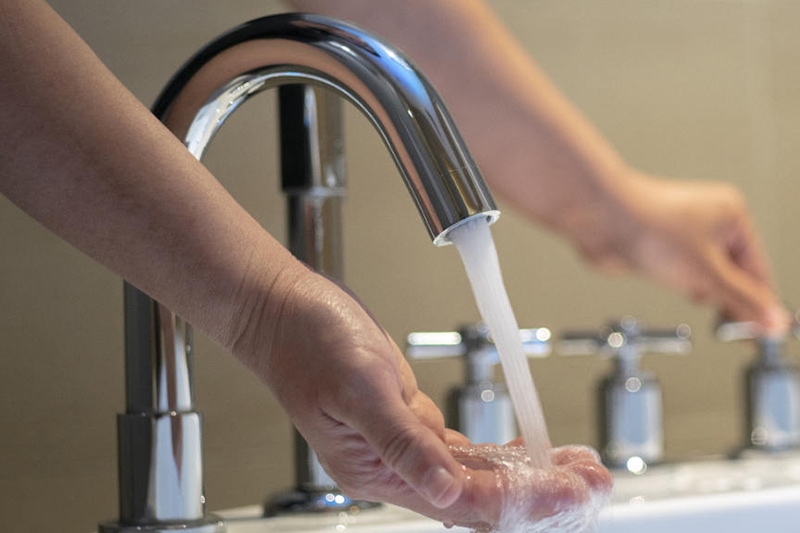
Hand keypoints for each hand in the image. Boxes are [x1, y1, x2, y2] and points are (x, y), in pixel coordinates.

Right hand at [233, 268, 610, 527]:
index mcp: (378, 472)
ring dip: (532, 473)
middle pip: (482, 496)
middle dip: (542, 493)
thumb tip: (449, 491)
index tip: (569, 490)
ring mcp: (405, 444)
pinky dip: (504, 450)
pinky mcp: (410, 419)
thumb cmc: (308, 344)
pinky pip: (466, 448)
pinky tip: (532, 448)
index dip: (523, 500)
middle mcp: (396, 466)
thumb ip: (402, 443)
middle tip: (594, 483)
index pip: (466, 502)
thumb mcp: (358, 390)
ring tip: (580, 468)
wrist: (285, 311)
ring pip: (480, 474)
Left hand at [574, 170, 788, 335]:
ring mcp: (683, 235)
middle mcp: (710, 222)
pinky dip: (684, 286)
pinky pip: (682, 273)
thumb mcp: (707, 273)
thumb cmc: (650, 227)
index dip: (761, 304)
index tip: (766, 333)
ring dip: (705, 293)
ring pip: (706, 275)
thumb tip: (773, 320)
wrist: (601, 220)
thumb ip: (741, 300)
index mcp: (732, 217)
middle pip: (734, 274)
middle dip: (731, 299)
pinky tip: (680, 290)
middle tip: (737, 333)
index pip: (758, 270)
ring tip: (699, 299)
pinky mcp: (660, 247)